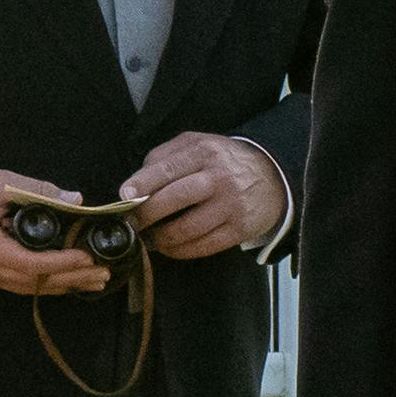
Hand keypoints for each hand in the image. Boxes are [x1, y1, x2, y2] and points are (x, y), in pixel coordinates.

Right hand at [0, 170, 114, 297]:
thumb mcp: (0, 182)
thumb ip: (39, 191)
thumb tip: (76, 200)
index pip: (30, 264)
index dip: (62, 263)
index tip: (88, 258)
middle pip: (34, 282)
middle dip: (71, 278)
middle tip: (103, 274)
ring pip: (29, 288)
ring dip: (63, 284)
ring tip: (94, 282)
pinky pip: (21, 284)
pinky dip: (47, 282)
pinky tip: (68, 280)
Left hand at [132, 132, 287, 259]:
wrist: (271, 173)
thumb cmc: (221, 160)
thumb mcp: (195, 145)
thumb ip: (163, 158)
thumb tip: (134, 186)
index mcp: (204, 152)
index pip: (166, 169)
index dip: (141, 185)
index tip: (123, 198)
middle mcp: (218, 178)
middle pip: (174, 199)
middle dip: (145, 215)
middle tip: (130, 223)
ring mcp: (231, 205)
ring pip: (186, 229)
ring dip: (159, 239)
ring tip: (148, 238)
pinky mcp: (239, 229)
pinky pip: (202, 246)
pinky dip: (179, 251)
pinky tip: (168, 247)